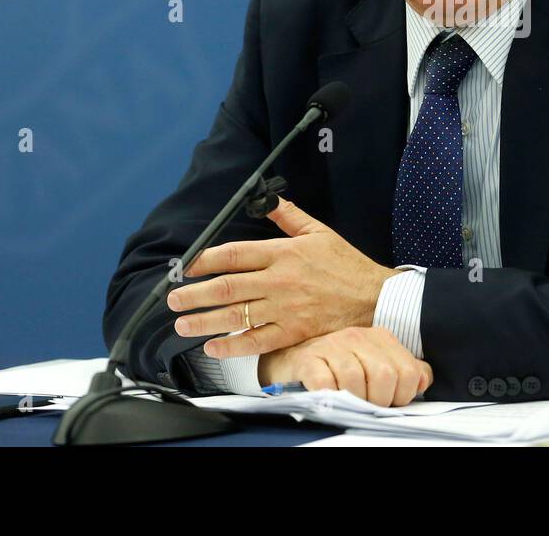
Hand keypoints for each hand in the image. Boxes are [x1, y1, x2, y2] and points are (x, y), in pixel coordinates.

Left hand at [167, 196, 399, 359]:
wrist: (374, 297)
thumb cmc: (347, 265)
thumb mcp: (319, 233)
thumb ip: (290, 217)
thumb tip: (270, 200)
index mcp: (283, 253)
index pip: (234, 254)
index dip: (205, 260)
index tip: (186, 267)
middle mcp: (279, 281)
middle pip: (227, 287)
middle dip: (194, 293)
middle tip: (173, 299)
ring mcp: (285, 309)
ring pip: (236, 315)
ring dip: (204, 320)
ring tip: (182, 324)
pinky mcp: (293, 332)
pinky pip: (256, 341)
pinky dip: (232, 346)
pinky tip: (213, 347)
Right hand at [259, 326, 432, 406]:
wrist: (292, 360)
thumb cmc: (338, 366)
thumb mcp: (375, 363)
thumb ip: (404, 370)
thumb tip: (423, 380)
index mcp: (380, 337)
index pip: (407, 372)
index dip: (401, 396)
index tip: (388, 402)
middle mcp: (357, 337)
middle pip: (384, 376)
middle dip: (379, 401)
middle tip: (367, 406)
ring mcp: (331, 346)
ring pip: (355, 381)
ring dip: (354, 400)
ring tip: (348, 402)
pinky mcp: (308, 360)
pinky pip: (326, 384)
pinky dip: (330, 396)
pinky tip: (329, 397)